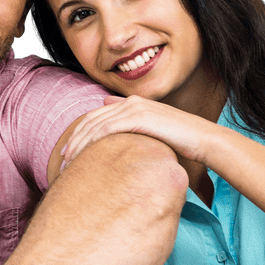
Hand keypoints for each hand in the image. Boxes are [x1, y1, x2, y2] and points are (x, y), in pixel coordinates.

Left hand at [61, 95, 210, 165]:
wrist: (202, 139)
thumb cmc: (182, 142)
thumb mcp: (155, 136)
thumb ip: (136, 133)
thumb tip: (120, 136)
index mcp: (133, 105)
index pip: (98, 116)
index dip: (81, 133)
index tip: (69, 152)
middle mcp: (131, 102)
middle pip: (92, 119)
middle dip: (74, 139)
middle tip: (62, 159)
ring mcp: (134, 108)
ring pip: (95, 124)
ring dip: (78, 143)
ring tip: (67, 162)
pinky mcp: (138, 117)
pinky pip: (106, 128)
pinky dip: (91, 141)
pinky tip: (81, 155)